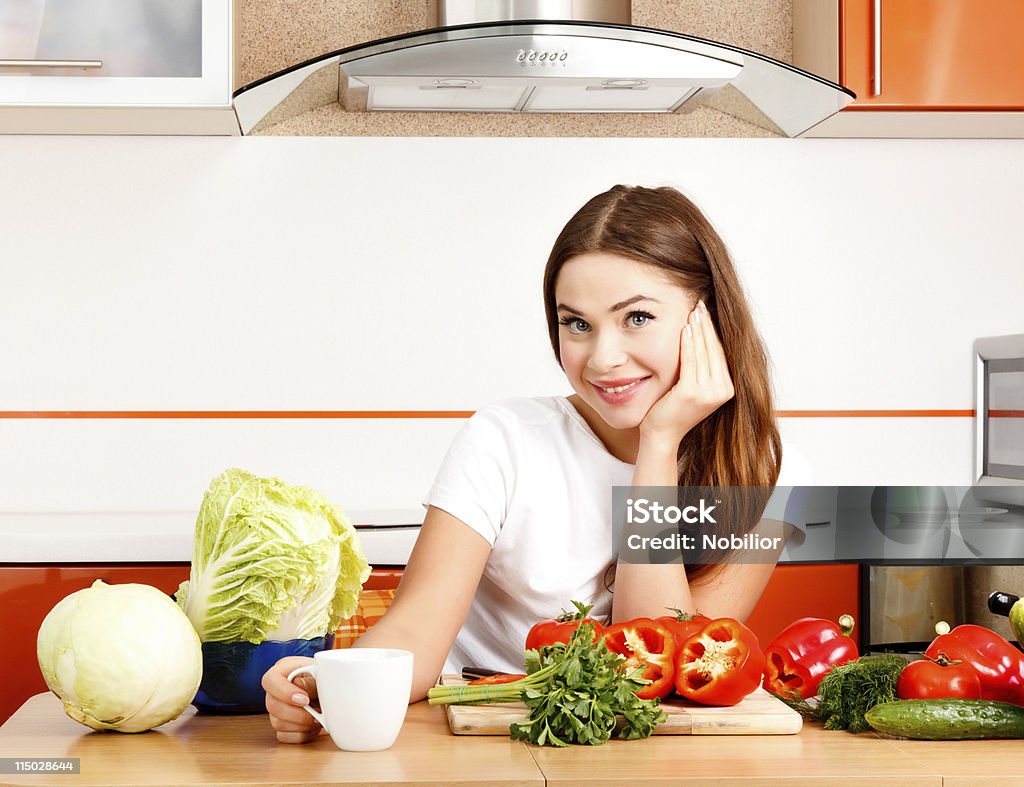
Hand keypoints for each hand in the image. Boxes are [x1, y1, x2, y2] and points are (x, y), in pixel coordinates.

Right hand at [262, 656, 322, 743]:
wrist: (331, 691)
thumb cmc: (325, 678)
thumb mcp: (322, 674)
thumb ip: (311, 680)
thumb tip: (299, 685)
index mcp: (283, 671)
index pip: (270, 680)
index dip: (285, 692)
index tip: (305, 700)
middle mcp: (275, 691)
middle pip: (272, 705)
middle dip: (297, 714)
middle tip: (317, 714)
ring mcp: (276, 710)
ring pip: (278, 723)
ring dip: (302, 725)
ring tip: (319, 719)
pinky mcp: (281, 725)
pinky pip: (284, 736)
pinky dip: (301, 734)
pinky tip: (313, 727)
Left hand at [640, 300, 734, 447]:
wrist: (662, 434)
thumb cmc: (673, 409)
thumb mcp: (694, 387)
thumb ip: (702, 369)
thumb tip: (702, 338)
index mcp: (727, 389)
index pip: (720, 352)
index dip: (713, 331)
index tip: (706, 312)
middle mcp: (722, 391)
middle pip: (714, 349)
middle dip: (707, 325)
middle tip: (700, 304)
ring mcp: (708, 393)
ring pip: (704, 352)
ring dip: (699, 329)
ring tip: (693, 311)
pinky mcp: (692, 392)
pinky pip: (691, 361)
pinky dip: (688, 343)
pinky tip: (685, 328)